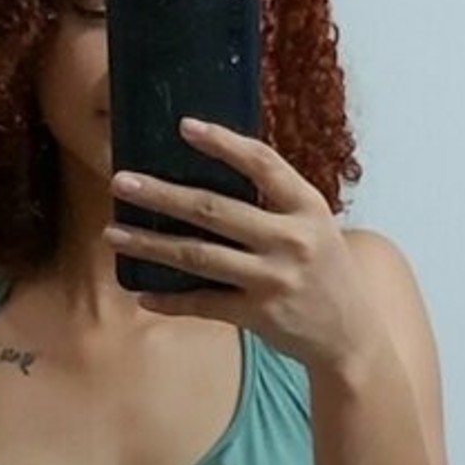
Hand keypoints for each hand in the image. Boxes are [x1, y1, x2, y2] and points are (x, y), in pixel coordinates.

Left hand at [104, 119, 381, 372]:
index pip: (262, 163)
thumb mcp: (316, 227)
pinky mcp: (258, 314)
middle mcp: (291, 240)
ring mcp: (273, 279)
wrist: (351, 337)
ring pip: (198, 255)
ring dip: (150, 244)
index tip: (184, 126)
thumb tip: (213, 173)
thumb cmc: (326, 273)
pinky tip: (142, 293)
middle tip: (122, 181)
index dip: (223, 143)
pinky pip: (203, 303)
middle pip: (214, 210)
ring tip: (114, 233)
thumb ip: (276, 203)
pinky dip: (170, 300)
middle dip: (162, 194)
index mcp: (308, 207)